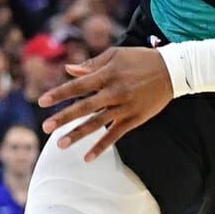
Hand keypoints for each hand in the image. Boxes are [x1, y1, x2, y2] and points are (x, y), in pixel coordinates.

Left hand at [39, 47, 173, 160]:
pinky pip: (115, 134)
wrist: (172, 71)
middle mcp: (114, 92)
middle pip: (84, 106)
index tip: (42, 102)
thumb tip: (69, 69)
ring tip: (60, 145)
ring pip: (97, 123)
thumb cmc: (141, 60)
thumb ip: (92, 64)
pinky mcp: (135, 118)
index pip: (78, 85)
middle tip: (45, 127)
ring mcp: (124, 107)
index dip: (60, 93)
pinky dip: (102, 146)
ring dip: (78, 134)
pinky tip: (88, 157)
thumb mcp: (116, 56)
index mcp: (107, 74)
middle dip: (64, 117)